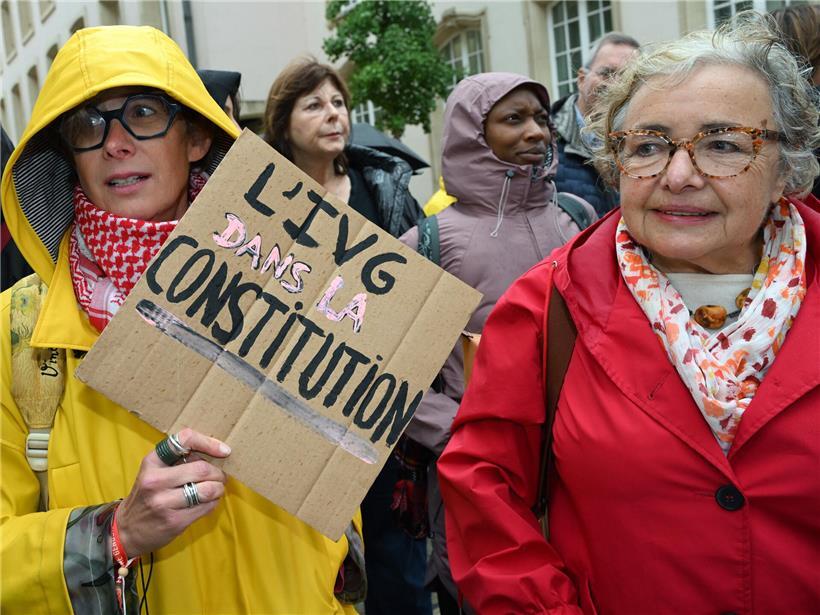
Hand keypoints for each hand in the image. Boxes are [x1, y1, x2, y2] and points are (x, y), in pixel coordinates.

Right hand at [116, 428, 230, 556]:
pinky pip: (206, 507)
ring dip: (219, 488)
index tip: (224, 451)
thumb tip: (215, 453)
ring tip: (216, 489)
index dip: (209, 442)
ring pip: (208, 489)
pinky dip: (213, 503)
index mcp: (152, 461)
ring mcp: (163, 502)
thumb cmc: (147, 495)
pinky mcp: (173, 521)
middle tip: (220, 477)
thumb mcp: (154, 471)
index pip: (185, 439)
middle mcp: (155, 480)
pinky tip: (208, 502)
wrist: (126, 530)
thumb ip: (178, 460)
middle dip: (218, 473)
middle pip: (202, 468)